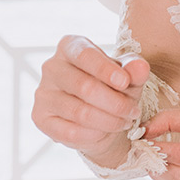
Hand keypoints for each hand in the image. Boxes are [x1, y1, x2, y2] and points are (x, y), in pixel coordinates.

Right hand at [32, 34, 149, 165]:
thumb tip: (140, 67)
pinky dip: (94, 134)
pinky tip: (106, 131)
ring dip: (109, 121)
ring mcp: (42, 92)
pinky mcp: (40, 117)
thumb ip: (135, 69)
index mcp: (71, 45)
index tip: (125, 83)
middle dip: (115, 103)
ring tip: (125, 121)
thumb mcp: (129, 75)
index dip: (105, 70)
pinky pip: (69, 132)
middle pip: (84, 87)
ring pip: (79, 112)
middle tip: (134, 111)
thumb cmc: (115, 85)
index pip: (85, 55)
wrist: (101, 114)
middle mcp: (51, 66)